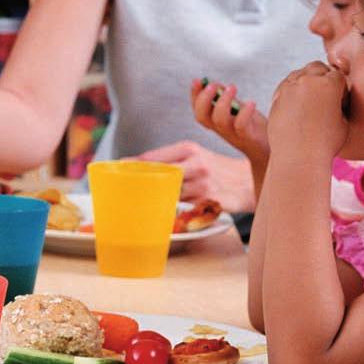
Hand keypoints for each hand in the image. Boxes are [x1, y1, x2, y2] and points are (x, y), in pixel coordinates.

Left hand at [132, 140, 254, 212]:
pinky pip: (184, 210)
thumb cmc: (216, 168)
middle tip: (123, 189)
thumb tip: (137, 166)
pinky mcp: (210, 202)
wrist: (248, 181)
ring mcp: (203, 185)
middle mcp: (196, 164)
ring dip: (154, 201)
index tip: (116, 168)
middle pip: (158, 176)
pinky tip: (164, 215)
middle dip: (139, 184)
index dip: (132, 164)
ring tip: (140, 204)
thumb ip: (172, 159)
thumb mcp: (197, 155)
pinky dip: (172, 212)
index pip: (153, 157)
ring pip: (169, 195)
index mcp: (190, 149)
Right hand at [190, 79, 268, 168]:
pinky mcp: (249, 137)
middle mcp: (222, 129)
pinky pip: (241, 126)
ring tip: (232, 87)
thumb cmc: (255, 129)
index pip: (199, 110)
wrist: (272, 150)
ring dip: (223, 101)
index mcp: (217, 122)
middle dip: (204, 98)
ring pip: (220, 120)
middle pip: (202, 117)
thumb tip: (218, 85)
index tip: (197, 80)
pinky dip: (244, 112)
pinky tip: (251, 103)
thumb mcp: (240, 111)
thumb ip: (229, 100)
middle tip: (213, 84)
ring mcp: (234, 134)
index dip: (195, 95)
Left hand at [267, 61, 347, 162]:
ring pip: (300, 74)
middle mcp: (309, 80)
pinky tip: (297, 106)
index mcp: (330, 84)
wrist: (299, 157)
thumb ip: (340, 104)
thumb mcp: (344, 122)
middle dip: (323, 78)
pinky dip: (292, 91)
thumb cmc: (326, 144)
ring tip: (310, 102)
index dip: (341, 90)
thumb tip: (335, 99)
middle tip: (325, 97)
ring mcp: (290, 86)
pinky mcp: (277, 96)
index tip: (341, 104)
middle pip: (318, 68)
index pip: (339, 76)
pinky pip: (286, 86)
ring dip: (306, 82)